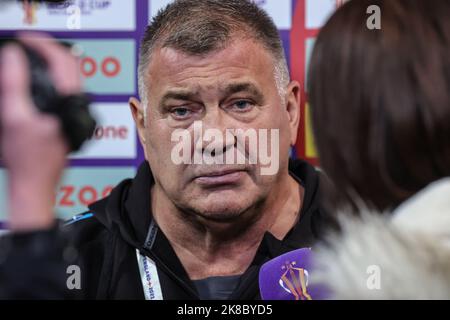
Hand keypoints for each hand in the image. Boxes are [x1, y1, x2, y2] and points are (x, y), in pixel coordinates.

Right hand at [0, 33, 80, 231]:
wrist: (36, 181)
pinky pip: (65, 89)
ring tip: (31, 57)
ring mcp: (75, 111)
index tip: (27, 40)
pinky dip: (52, 78)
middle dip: (48, 50)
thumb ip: (14, 84)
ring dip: (51, 64)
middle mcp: (76, 105)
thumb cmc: (27, 157)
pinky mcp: (70, 117)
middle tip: (29, 44)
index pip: (63, 61)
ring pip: (69, 78)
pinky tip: (37, 79)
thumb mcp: (14, 116)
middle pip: (69, 66)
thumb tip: (14, 57)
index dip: (43, 45)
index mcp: (68, 101)